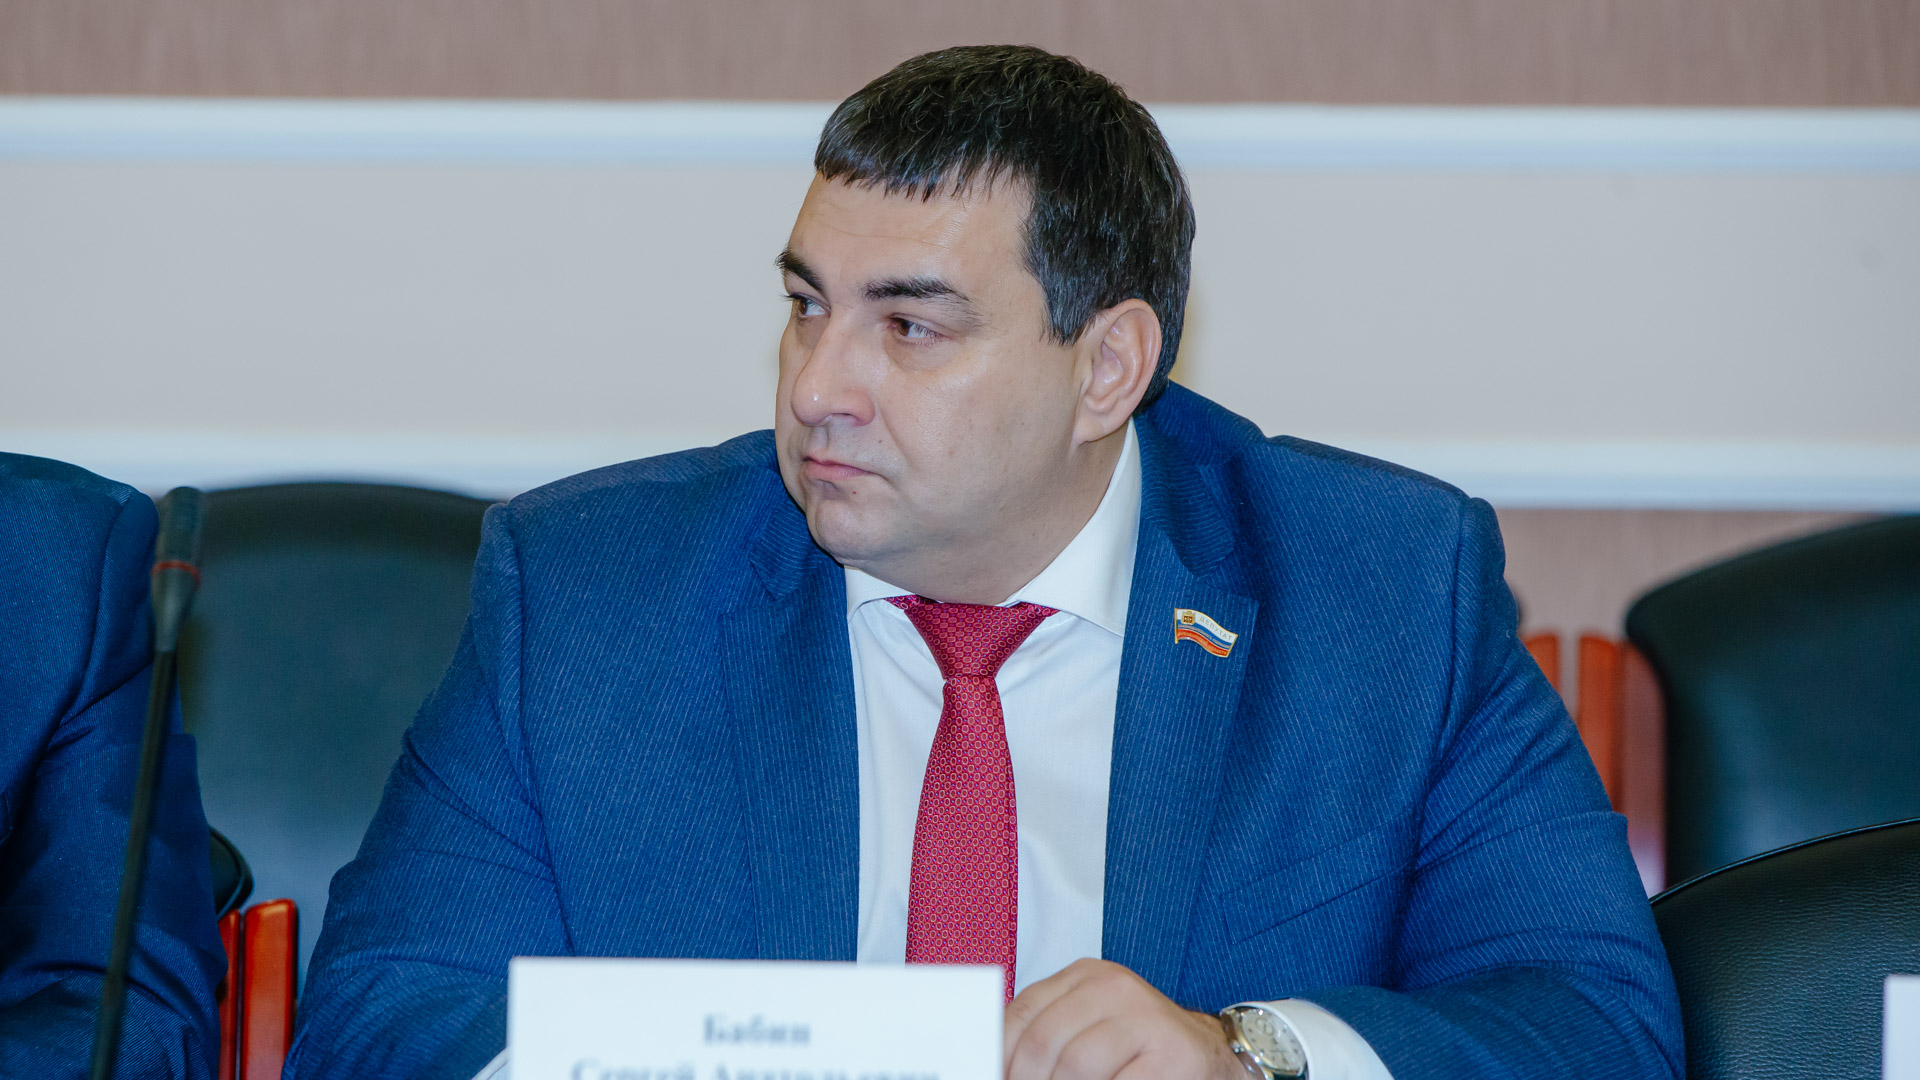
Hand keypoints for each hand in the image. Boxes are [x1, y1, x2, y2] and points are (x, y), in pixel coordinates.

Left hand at [1003, 958, 1248, 1079]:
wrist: (1211, 1056)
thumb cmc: (1140, 1049)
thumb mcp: (1088, 1028)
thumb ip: (1046, 1038)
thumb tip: (996, 1066)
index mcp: (1085, 976)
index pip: (1020, 1013)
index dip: (998, 1057)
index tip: (993, 1077)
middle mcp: (1114, 987)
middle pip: (1042, 1042)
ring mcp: (1145, 1016)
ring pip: (1074, 1066)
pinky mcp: (1171, 1051)